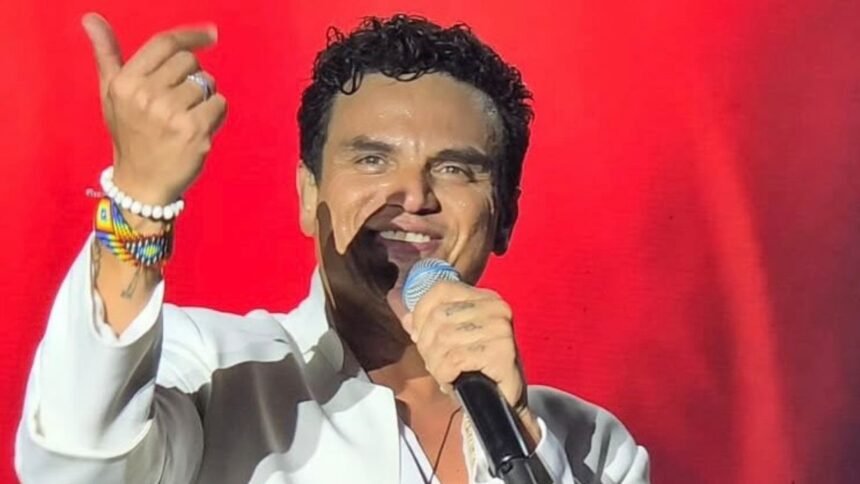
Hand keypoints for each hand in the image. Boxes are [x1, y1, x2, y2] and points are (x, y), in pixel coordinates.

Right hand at [81, 13, 226, 205]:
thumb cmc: (129, 134)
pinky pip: (219, 104)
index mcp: (125, 83)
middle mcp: (146, 96)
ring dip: (204, 97)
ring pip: (207, 83)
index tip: (211, 35)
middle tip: (181, 101)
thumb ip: (106, 55)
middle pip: (189, 62)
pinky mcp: (194, 131)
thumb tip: (91, 18)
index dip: (191, 36)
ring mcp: (171, 114)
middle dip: (192, 77)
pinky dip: (216, 114)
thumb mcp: (112, 94)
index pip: (165, 44)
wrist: (142, 183)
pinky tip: (200, 128)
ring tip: (186, 118)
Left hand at [403, 281, 541, 444]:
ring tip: (445, 374)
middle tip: (436, 363)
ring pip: (444, 340)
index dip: (421, 313)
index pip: (441, 289)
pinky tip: (453, 381)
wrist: (502, 402)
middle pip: (439, 317)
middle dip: (428, 346)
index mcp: (484, 297)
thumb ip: (424, 319)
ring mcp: (500, 329)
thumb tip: (394, 297)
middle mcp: (495, 308)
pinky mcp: (502, 352)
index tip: (418, 337)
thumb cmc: (474, 368)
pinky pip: (455, 359)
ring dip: (437, 364)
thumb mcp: (449, 338)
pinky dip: (446, 374)